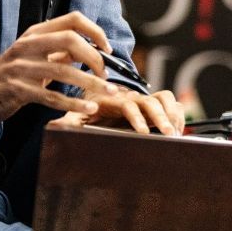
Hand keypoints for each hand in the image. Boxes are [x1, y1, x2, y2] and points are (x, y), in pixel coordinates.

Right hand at [0, 11, 116, 123]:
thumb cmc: (8, 76)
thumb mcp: (33, 57)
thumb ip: (59, 52)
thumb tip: (93, 51)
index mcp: (35, 34)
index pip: (72, 19)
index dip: (95, 31)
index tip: (108, 49)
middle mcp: (28, 46)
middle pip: (70, 40)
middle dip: (95, 57)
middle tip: (106, 74)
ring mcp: (21, 68)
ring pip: (64, 71)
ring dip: (91, 83)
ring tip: (108, 92)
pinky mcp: (16, 90)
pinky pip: (51, 96)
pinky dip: (73, 103)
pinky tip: (88, 108)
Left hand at [55, 89, 185, 135]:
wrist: (94, 97)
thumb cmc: (84, 111)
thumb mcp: (73, 116)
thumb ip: (66, 123)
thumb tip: (53, 126)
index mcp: (111, 99)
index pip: (128, 104)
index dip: (137, 118)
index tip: (144, 132)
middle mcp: (130, 96)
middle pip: (151, 101)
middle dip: (162, 118)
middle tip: (168, 134)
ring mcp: (143, 99)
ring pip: (164, 98)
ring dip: (172, 114)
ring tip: (176, 132)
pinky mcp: (153, 104)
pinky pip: (171, 103)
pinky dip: (177, 113)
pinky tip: (179, 128)